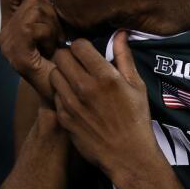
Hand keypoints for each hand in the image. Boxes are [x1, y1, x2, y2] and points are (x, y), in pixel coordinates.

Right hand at [0, 0, 63, 102]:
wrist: (69, 93)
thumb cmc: (67, 58)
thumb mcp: (53, 21)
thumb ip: (38, 0)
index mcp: (10, 24)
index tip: (50, 20)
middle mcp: (4, 35)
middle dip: (50, 11)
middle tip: (56, 36)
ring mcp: (8, 45)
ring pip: (33, 8)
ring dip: (52, 24)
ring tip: (54, 44)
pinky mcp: (16, 55)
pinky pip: (33, 25)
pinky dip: (49, 33)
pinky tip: (52, 49)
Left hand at [49, 34, 157, 184]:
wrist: (127, 155)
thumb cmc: (136, 119)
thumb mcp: (136, 86)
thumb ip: (124, 57)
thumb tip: (120, 33)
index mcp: (105, 76)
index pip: (78, 45)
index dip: (82, 46)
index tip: (87, 52)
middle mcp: (84, 88)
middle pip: (60, 56)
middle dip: (68, 56)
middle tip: (77, 63)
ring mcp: (71, 104)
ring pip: (53, 74)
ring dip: (62, 73)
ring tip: (73, 79)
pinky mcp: (63, 118)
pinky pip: (54, 95)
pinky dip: (61, 93)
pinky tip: (74, 98)